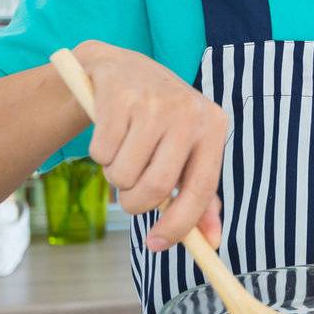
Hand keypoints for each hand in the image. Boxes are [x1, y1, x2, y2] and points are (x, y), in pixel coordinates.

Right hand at [74, 41, 224, 252]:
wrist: (122, 68)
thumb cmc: (161, 122)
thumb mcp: (188, 151)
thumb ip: (200, 196)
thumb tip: (211, 242)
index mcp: (214, 127)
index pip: (201, 189)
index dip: (179, 224)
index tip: (157, 244)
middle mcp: (188, 112)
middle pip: (157, 186)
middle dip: (136, 203)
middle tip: (130, 196)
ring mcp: (153, 103)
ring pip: (124, 173)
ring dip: (116, 178)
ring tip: (124, 154)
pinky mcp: (119, 97)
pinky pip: (100, 153)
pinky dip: (99, 155)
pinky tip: (110, 134)